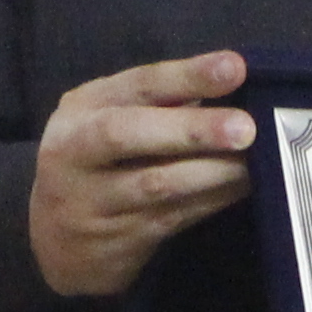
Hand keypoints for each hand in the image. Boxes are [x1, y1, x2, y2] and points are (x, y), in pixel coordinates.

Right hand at [30, 49, 253, 296]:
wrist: (54, 243)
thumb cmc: (97, 164)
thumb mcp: (108, 121)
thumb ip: (158, 103)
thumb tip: (235, 82)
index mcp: (80, 111)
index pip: (135, 85)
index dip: (186, 75)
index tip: (233, 68)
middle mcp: (75, 153)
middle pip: (128, 135)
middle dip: (191, 130)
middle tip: (245, 128)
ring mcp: (93, 201)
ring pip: (156, 185)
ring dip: (212, 172)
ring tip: (257, 160)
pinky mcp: (118, 240)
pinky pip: (174, 215)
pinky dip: (213, 199)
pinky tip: (244, 187)